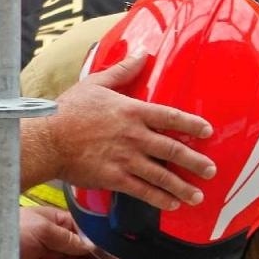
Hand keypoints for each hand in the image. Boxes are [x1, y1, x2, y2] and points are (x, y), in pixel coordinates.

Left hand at [19, 204, 97, 258]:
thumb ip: (67, 237)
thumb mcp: (42, 229)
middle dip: (97, 253)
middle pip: (81, 246)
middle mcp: (55, 239)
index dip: (95, 234)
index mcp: (54, 222)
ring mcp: (50, 258)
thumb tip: (90, 245)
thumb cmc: (15, 233)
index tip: (112, 243)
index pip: (80, 226)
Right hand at [50, 53, 216, 210]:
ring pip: (162, 175)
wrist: (46, 139)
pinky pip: (143, 191)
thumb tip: (142, 53)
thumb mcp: (96, 83)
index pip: (170, 117)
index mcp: (132, 111)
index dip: (191, 125)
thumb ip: (122, 70)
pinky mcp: (114, 178)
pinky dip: (160, 199)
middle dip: (195, 162)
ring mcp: (126, 159)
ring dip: (183, 187)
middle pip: (173, 149)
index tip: (207, 132)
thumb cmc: (69, 110)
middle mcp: (134, 136)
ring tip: (198, 196)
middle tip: (211, 170)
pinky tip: (172, 205)